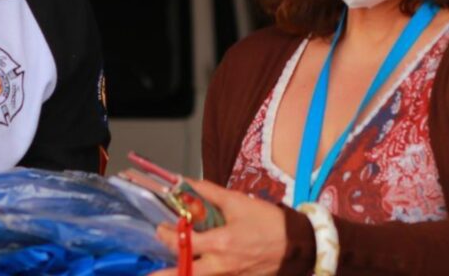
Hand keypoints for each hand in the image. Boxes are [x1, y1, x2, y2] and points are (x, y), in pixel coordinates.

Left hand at [152, 179, 287, 275]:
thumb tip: (186, 182)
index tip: (160, 227)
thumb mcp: (238, 202)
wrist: (300, 245)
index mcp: (219, 244)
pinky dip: (199, 275)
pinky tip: (193, 269)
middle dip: (163, 275)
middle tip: (148, 273)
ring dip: (181, 274)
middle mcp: (221, 266)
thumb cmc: (269, 222)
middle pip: (184, 273)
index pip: (182, 242)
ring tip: (164, 273)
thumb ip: (209, 192)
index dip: (166, 235)